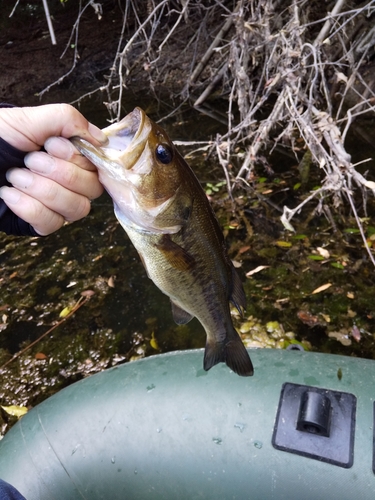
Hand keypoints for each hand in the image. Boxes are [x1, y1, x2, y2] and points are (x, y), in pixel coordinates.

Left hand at [0, 104, 106, 234]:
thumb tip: (101, 138)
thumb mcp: (28, 119)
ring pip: (76, 208)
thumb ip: (66, 119)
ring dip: (43, 189)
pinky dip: (28, 206)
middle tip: (29, 160)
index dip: (79, 158)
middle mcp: (72, 183)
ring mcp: (59, 205)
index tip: (51, 145)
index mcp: (72, 156)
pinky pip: (51, 222)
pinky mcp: (42, 223)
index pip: (99, 165)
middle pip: (92, 189)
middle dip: (59, 172)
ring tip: (15, 175)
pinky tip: (9, 193)